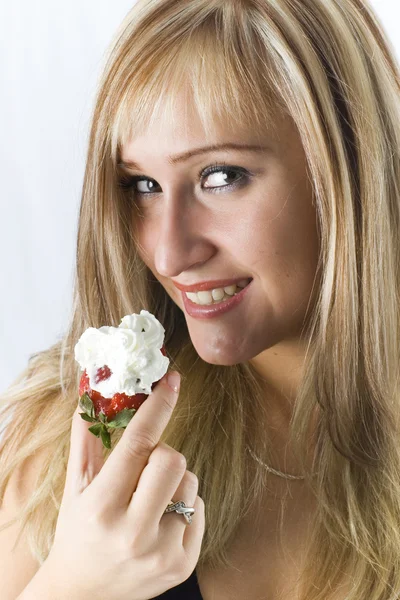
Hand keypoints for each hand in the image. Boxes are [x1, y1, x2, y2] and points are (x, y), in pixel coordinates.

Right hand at [44, 371, 204, 599]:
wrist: (81, 594)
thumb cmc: (77, 532)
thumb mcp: (75, 487)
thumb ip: (86, 439)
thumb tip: (91, 393)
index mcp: (101, 507)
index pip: (138, 445)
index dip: (158, 407)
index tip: (172, 381)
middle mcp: (133, 533)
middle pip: (174, 460)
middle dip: (161, 453)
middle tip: (143, 466)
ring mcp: (162, 553)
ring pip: (190, 482)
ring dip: (173, 480)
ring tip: (148, 499)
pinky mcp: (183, 565)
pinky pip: (199, 508)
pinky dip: (183, 505)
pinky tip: (160, 521)